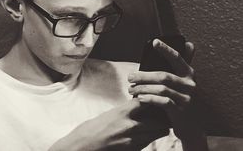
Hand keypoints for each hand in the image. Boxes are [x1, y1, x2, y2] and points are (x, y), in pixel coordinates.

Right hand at [49, 99, 168, 150]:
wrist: (83, 147)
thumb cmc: (91, 130)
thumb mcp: (109, 114)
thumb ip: (125, 111)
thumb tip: (138, 106)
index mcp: (122, 111)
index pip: (148, 101)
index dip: (154, 100)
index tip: (156, 100)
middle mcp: (131, 125)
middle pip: (159, 119)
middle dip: (163, 117)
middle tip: (162, 114)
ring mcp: (134, 140)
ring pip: (158, 132)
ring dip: (159, 128)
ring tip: (156, 125)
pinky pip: (148, 143)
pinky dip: (150, 138)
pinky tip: (145, 135)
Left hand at [127, 39, 207, 149]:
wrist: (190, 126)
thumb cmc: (180, 98)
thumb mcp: (182, 81)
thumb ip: (181, 64)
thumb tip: (188, 43)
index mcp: (189, 74)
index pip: (177, 58)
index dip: (166, 49)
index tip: (154, 42)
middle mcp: (190, 85)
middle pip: (164, 76)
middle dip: (144, 76)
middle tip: (130, 77)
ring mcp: (187, 98)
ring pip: (161, 89)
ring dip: (143, 88)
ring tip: (131, 89)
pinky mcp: (181, 112)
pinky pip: (163, 102)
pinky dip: (149, 99)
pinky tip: (140, 98)